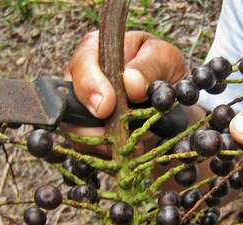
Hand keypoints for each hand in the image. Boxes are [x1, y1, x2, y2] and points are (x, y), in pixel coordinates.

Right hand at [62, 31, 187, 155]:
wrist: (173, 102)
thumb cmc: (164, 72)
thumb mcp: (164, 60)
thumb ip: (148, 67)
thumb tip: (130, 82)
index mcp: (98, 51)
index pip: (82, 64)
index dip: (90, 86)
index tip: (106, 106)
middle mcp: (83, 81)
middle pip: (69, 104)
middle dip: (91, 126)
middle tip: (117, 136)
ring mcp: (82, 110)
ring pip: (75, 132)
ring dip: (104, 143)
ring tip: (133, 144)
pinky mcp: (90, 135)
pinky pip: (88, 150)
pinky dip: (109, 154)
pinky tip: (131, 151)